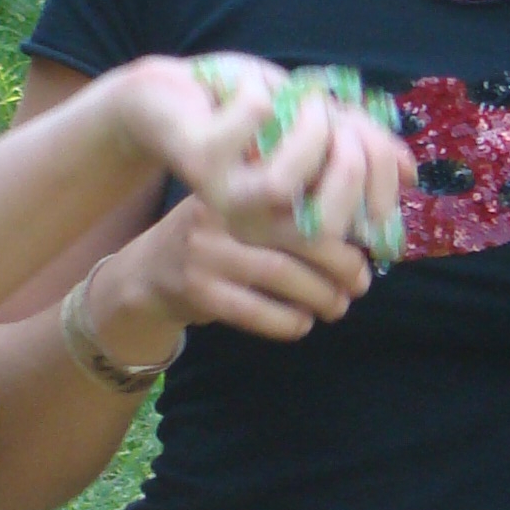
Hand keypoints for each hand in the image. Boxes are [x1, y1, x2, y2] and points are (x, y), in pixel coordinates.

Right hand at [93, 195, 372, 366]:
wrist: (145, 274)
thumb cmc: (213, 239)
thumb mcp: (237, 208)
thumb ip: (282, 209)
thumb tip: (356, 228)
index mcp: (239, 185)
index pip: (301, 198)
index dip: (341, 223)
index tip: (364, 245)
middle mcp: (221, 211)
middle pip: (297, 236)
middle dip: (340, 263)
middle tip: (361, 282)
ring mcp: (206, 252)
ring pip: (281, 275)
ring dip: (320, 296)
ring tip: (338, 306)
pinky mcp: (198, 292)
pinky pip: (256, 311)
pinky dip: (288, 321)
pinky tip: (302, 323)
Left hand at [113, 55, 413, 259]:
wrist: (171, 97)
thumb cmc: (248, 112)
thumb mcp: (317, 126)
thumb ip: (363, 147)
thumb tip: (411, 175)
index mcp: (292, 220)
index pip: (358, 226)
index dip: (381, 173)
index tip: (362, 131)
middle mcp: (261, 224)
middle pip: (328, 218)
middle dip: (350, 153)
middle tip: (334, 112)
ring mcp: (228, 199)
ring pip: (287, 178)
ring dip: (308, 123)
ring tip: (298, 96)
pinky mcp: (201, 163)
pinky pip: (254, 116)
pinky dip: (261, 85)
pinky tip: (245, 84)